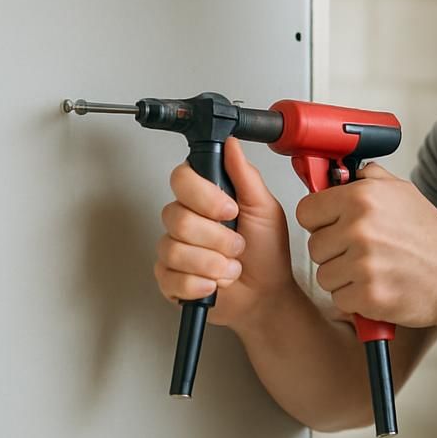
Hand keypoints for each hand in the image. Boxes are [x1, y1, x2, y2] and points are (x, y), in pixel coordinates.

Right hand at [154, 138, 296, 329]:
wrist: (267, 295)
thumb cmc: (267, 252)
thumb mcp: (265, 208)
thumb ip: (245, 175)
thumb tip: (231, 143)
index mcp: (205, 198)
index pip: (181, 179)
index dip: (204, 196)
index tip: (230, 210)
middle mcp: (185, 220)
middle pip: (176, 216)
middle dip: (217, 237)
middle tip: (238, 245)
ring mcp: (174, 249)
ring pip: (175, 249)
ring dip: (214, 263)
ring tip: (232, 267)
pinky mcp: (169, 278)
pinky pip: (171, 277)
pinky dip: (201, 284)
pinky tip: (216, 284)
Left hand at [295, 163, 436, 328]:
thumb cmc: (433, 240)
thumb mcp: (405, 193)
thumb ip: (370, 179)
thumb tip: (340, 172)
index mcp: (363, 197)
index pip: (307, 210)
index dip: (320, 221)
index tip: (335, 227)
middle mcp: (360, 227)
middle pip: (314, 245)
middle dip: (335, 252)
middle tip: (366, 252)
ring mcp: (363, 263)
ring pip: (324, 274)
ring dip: (344, 277)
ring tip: (376, 269)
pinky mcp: (367, 295)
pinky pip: (339, 298)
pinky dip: (356, 299)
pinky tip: (380, 286)